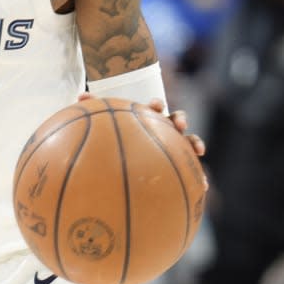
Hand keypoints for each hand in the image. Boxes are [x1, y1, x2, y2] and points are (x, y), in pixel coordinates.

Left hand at [77, 93, 207, 172]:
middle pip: (175, 120)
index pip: (154, 107)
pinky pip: (190, 170)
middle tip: (179, 124)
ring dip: (194, 143)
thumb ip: (94, 109)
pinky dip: (198, 176)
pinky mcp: (179, 163)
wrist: (127, 151)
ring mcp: (173, 145)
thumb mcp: (104, 123)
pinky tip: (202, 186)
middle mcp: (163, 129)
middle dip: (179, 119)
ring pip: (188, 142)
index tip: (155, 106)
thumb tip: (81, 97)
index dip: (156, 105)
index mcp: (147, 117)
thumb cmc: (115, 134)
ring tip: (198, 150)